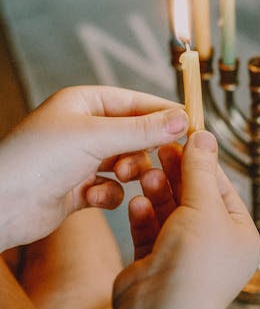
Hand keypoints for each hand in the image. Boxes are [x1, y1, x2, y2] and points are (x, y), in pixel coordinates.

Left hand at [0, 86, 187, 248]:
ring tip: (124, 176)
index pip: (135, 102)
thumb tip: (183, 118)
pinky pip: (111, 189)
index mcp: (83, 103)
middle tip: (163, 158)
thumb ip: (143, 130)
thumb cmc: (36, 160)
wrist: (0, 206)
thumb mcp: (96, 137)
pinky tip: (97, 198)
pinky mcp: (78, 190)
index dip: (163, 112)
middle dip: (145, 147)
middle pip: (133, 134)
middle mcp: (82, 129)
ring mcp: (80, 160)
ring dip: (129, 171)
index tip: (191, 124)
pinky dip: (110, 194)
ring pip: (125, 163)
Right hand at [117, 130, 259, 308]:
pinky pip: (150, 232)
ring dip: (157, 193)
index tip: (185, 138)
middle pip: (194, 200)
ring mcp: (184, 257)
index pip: (222, 190)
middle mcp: (214, 248)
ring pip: (169, 213)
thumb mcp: (204, 205)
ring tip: (145, 174)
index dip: (203, 163)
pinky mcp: (155, 264)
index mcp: (239, 236)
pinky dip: (144, 216)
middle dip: (176, 175)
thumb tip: (205, 135)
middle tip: (160, 149)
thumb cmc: (196, 262)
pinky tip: (136, 202)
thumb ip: (200, 170)